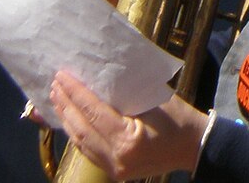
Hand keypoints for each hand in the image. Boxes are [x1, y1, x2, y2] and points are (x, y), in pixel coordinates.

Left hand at [49, 71, 206, 181]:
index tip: (62, 75)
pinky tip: (71, 119)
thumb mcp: (152, 99)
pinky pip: (88, 151)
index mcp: (127, 140)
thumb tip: (96, 79)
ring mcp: (114, 170)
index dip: (75, 93)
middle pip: (80, 129)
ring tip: (57, 98)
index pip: (93, 113)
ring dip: (67, 119)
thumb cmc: (178, 118)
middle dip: (65, 105)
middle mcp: (116, 159)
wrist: (193, 147)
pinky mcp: (115, 172)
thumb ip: (123, 95)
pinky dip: (77, 133)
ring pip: (80, 143)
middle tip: (55, 83)